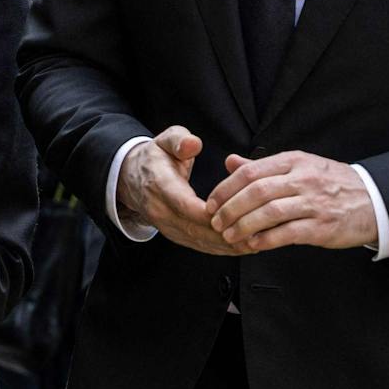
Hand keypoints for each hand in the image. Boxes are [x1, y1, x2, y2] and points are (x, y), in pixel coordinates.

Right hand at [117, 127, 247, 256]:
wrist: (131, 179)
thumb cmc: (154, 159)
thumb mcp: (164, 140)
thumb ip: (179, 140)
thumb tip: (193, 144)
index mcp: (159, 185)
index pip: (185, 204)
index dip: (210, 212)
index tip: (236, 212)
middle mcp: (161, 210)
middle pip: (197, 228)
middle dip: (227, 232)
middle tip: (257, 231)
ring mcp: (167, 226)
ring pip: (200, 241)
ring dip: (228, 244)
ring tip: (256, 242)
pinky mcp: (175, 235)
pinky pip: (200, 245)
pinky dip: (222, 248)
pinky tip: (242, 246)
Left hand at [206, 152, 375, 250]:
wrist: (375, 201)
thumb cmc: (332, 184)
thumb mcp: (300, 166)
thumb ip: (263, 167)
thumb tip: (230, 162)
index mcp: (294, 162)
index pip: (251, 172)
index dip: (225, 188)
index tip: (211, 202)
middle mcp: (303, 179)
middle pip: (256, 192)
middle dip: (229, 209)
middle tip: (215, 222)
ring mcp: (314, 203)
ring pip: (270, 213)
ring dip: (243, 226)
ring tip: (229, 235)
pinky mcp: (323, 226)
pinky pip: (288, 233)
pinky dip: (266, 239)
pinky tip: (252, 244)